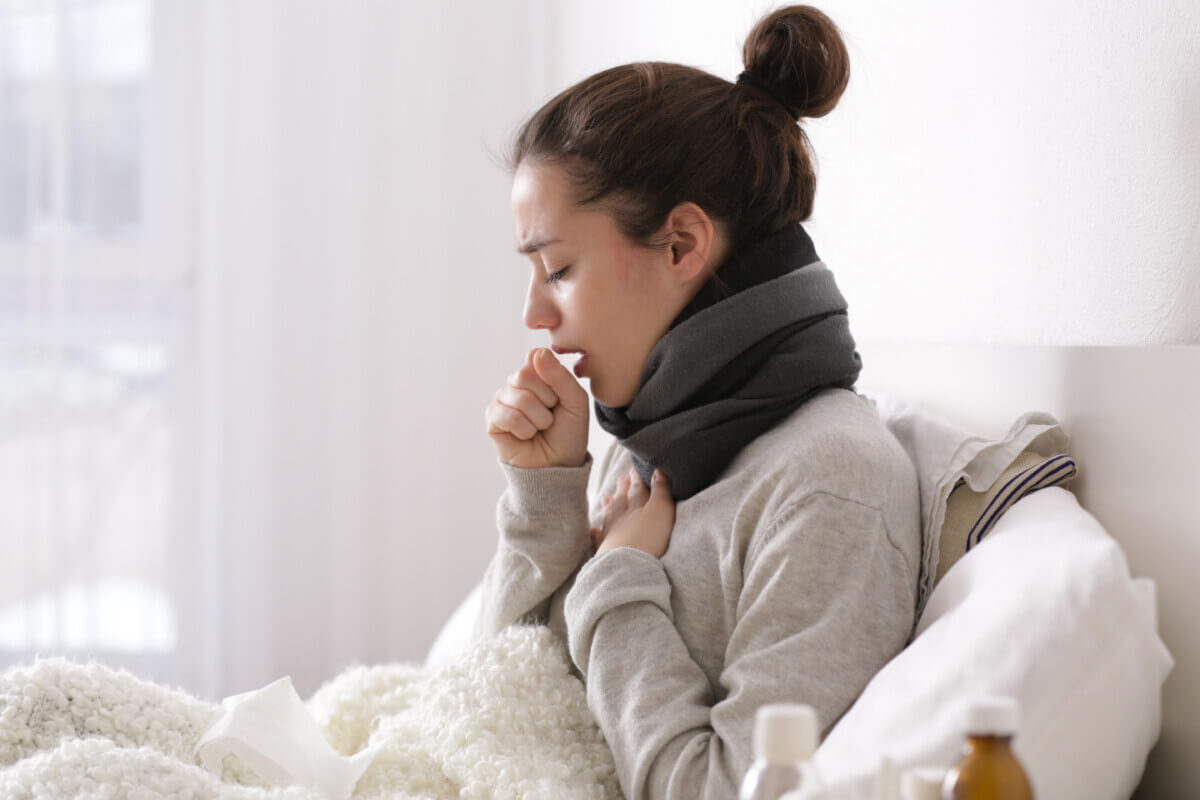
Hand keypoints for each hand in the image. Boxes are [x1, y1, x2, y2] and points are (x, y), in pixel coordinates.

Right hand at [485, 347, 589, 468]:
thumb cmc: (569, 433)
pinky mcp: (492, 421)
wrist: (559, 465)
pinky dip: (524, 429)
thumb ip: (560, 376)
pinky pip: (505, 415)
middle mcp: (516, 384)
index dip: (553, 381)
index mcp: (536, 374)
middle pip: (523, 375)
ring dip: (538, 419)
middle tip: (550, 416)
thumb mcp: (576, 402)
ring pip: (518, 397)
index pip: (537, 359)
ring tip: (540, 429)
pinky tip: (526, 436)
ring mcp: (502, 401)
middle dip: (545, 401)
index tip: (560, 399)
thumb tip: (536, 352)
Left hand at [590, 467, 675, 558]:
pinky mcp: (605, 551)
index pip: (637, 488)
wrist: (627, 565)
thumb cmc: (648, 537)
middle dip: (623, 489)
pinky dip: (597, 534)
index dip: (637, 478)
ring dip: (609, 506)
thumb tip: (659, 470)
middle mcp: (621, 517)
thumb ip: (661, 490)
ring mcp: (611, 534)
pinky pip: (599, 539)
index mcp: (636, 506)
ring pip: (610, 516)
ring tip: (606, 498)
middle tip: (622, 478)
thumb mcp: (661, 510)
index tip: (635, 469)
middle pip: (622, 500)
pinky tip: (593, 531)